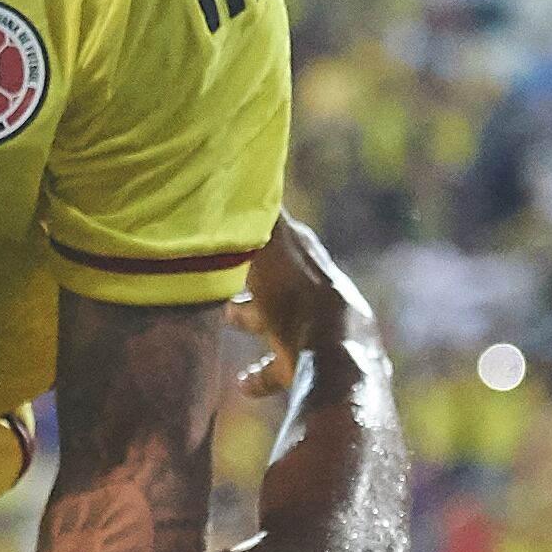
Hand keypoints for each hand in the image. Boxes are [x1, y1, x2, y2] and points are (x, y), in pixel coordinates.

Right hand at [234, 212, 379, 374]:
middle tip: (219, 275)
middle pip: (276, 280)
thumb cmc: (296, 293)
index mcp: (304, 261)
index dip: (258, 231)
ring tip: (223, 318)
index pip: (282, 236)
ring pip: (276, 322)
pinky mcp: (303, 368)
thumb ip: (260, 211)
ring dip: (250, 319)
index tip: (232, 227)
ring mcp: (308, 332)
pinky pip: (276, 371)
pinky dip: (257, 377)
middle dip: (250, 276)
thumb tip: (251, 169)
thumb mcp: (271, 240)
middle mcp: (309, 295)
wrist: (331, 354)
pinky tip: (240, 383)